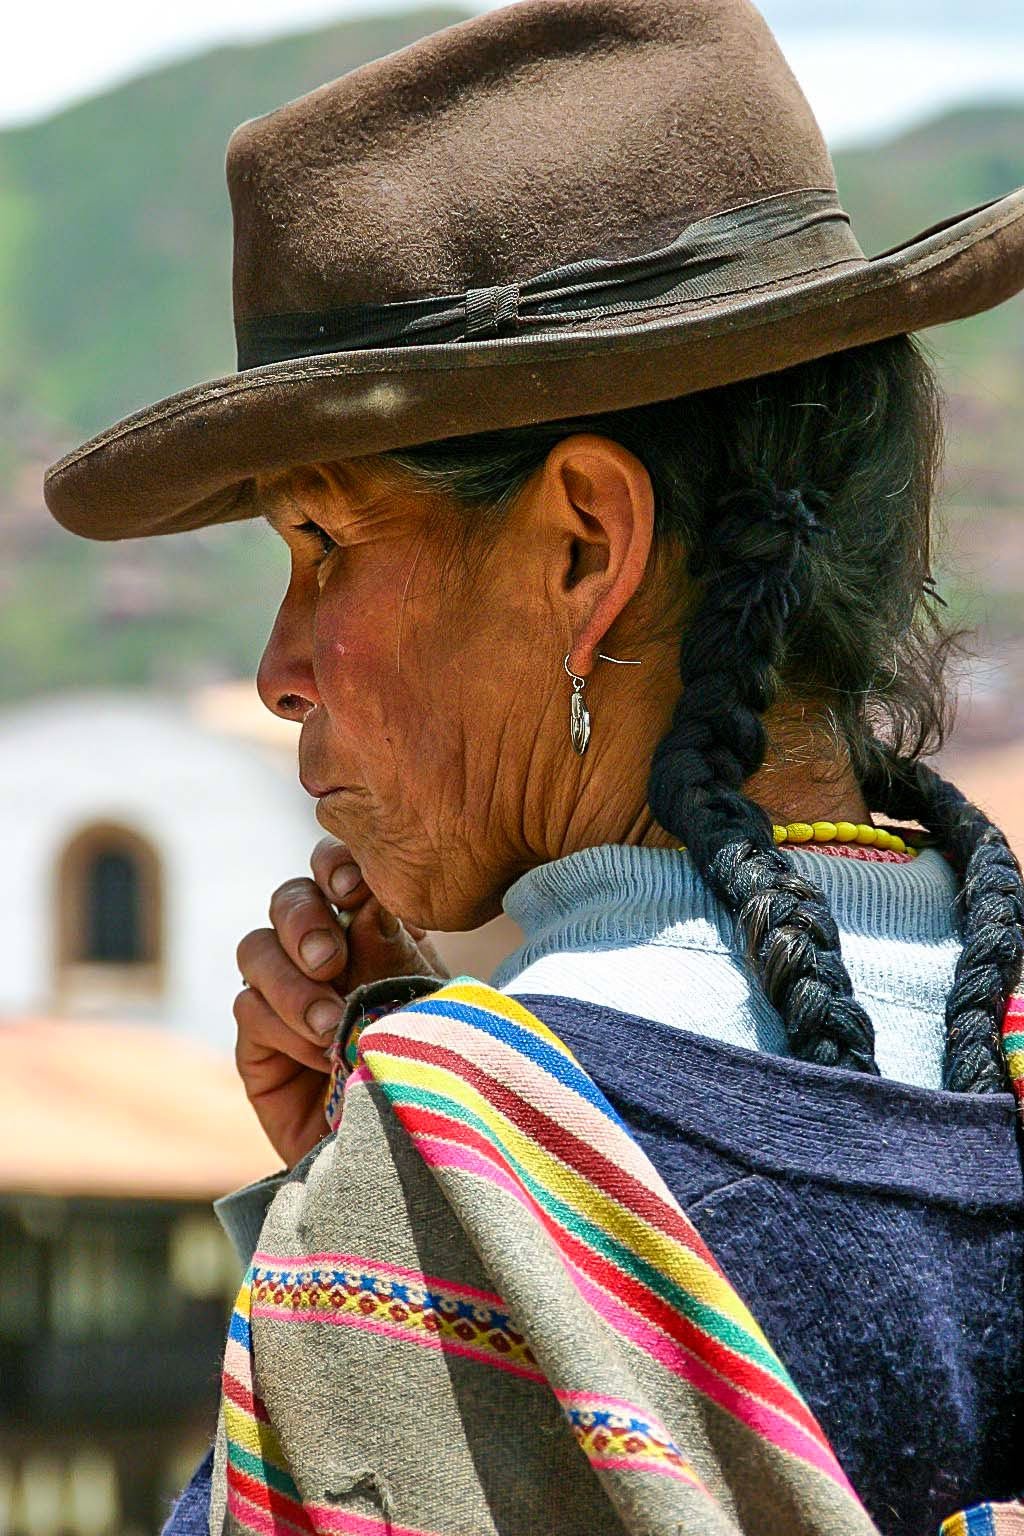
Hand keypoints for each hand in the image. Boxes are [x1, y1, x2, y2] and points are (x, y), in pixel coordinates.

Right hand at [233, 835, 448, 1165]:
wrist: (411, 1155)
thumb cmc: (429, 1069)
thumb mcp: (416, 1001)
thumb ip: (385, 948)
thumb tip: (362, 894)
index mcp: (370, 927)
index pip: (335, 872)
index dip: (334, 867)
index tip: (353, 890)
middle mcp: (321, 954)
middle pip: (287, 901)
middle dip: (303, 920)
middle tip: (328, 958)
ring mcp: (284, 997)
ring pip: (256, 950)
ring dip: (291, 983)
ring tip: (331, 1022)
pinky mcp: (257, 1046)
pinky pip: (250, 1011)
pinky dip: (284, 1028)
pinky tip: (322, 1056)